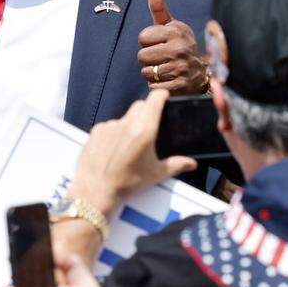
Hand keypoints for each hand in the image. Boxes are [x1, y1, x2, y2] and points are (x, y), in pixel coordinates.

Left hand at [71, 90, 196, 214]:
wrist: (96, 191)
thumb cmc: (127, 183)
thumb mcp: (155, 174)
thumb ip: (176, 165)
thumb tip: (191, 163)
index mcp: (144, 130)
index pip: (155, 99)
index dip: (162, 95)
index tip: (165, 97)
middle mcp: (126, 123)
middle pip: (139, 106)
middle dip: (147, 111)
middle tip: (150, 126)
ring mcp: (109, 126)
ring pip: (123, 117)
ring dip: (129, 124)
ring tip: (129, 145)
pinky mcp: (95, 132)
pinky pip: (108, 126)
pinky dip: (114, 133)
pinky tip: (113, 150)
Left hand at [138, 0, 207, 93]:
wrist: (203, 70)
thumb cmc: (180, 44)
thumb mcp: (171, 24)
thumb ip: (158, 7)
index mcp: (175, 32)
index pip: (143, 37)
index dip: (148, 41)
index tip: (159, 42)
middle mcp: (179, 49)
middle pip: (142, 55)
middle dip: (148, 58)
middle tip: (161, 56)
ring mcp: (180, 68)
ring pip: (146, 71)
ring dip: (152, 72)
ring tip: (165, 67)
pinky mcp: (179, 86)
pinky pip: (153, 86)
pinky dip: (157, 84)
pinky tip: (168, 79)